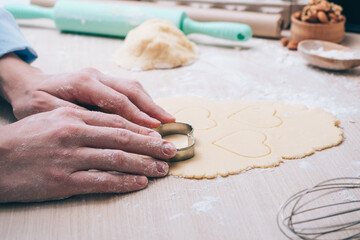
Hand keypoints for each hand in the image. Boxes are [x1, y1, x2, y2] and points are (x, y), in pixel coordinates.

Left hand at [0, 54, 173, 127]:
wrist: (30, 86)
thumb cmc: (36, 101)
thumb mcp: (47, 112)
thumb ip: (77, 117)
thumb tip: (108, 130)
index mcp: (83, 83)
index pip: (117, 100)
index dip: (137, 116)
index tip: (154, 129)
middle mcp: (95, 76)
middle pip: (131, 90)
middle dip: (152, 108)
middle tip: (169, 123)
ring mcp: (101, 77)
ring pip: (133, 88)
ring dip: (151, 104)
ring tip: (167, 119)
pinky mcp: (104, 82)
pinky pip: (128, 90)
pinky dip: (143, 102)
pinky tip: (152, 114)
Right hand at [0, 107, 176, 202]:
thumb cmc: (26, 137)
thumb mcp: (54, 118)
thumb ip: (84, 119)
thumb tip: (115, 126)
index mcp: (74, 116)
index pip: (117, 122)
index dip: (142, 129)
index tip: (160, 135)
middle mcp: (74, 134)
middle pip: (123, 139)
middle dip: (151, 146)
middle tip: (170, 151)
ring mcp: (70, 158)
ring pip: (117, 160)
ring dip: (144, 165)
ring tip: (162, 170)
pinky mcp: (63, 181)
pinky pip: (101, 181)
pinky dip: (124, 182)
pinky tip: (139, 183)